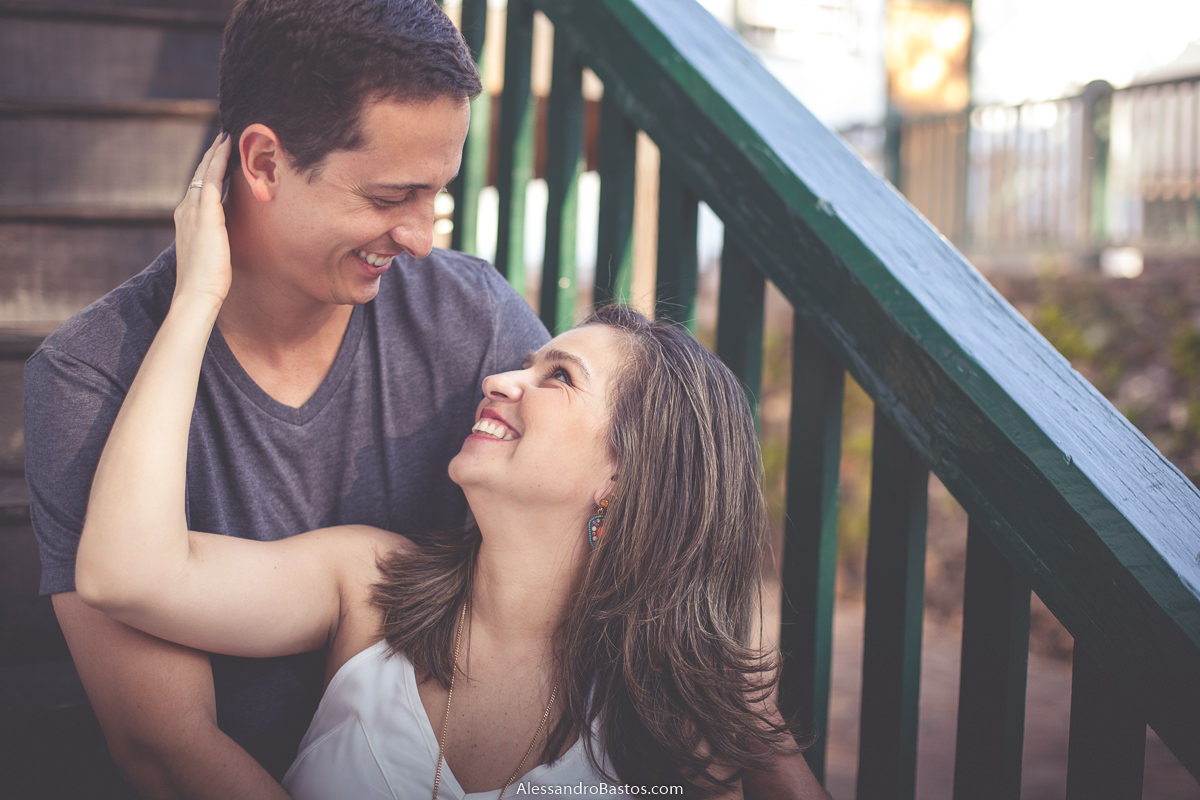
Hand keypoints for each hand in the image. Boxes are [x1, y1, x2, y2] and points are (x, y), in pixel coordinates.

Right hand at [173, 132, 232, 304]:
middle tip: (222, 138)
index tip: (217, 159)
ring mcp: (193, 210)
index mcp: (186, 220)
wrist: (196, 293)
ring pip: (205, 173)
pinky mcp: (206, 214)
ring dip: (215, 153)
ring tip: (227, 138)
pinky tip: (227, 148)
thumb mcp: (210, 254)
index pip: (198, 189)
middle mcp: (185, 210)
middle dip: (210, 157)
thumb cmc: (206, 281)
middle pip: (199, 176)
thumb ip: (215, 240)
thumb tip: (225, 239)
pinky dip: (219, 161)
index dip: (207, 173)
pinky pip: (213, 179)